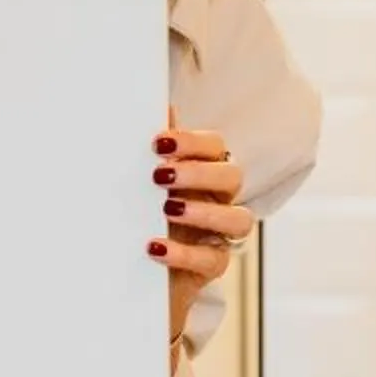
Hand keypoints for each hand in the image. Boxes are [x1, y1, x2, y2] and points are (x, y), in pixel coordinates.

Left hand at [149, 120, 256, 347]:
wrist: (137, 270)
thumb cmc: (145, 215)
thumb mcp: (141, 183)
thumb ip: (155, 151)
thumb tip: (156, 106)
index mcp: (205, 172)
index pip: (215, 146)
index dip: (192, 142)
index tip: (158, 143)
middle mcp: (220, 199)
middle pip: (232, 176)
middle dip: (198, 172)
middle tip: (160, 176)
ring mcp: (220, 235)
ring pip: (239, 219)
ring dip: (204, 211)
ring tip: (168, 209)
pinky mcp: (212, 267)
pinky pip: (214, 260)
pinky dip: (184, 253)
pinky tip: (155, 248)